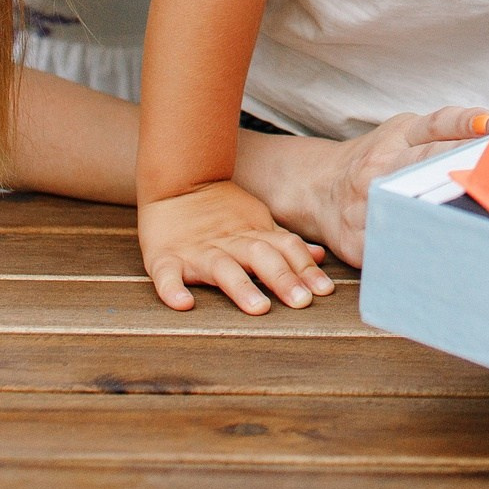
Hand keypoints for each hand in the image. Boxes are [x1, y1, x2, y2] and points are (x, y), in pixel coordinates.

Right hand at [138, 178, 332, 312]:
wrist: (176, 181)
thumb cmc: (221, 211)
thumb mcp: (257, 222)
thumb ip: (284, 242)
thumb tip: (318, 256)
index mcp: (252, 234)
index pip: (285, 248)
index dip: (305, 268)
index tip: (324, 291)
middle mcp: (229, 243)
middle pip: (260, 257)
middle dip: (282, 278)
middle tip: (302, 301)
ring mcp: (196, 251)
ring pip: (222, 268)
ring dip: (241, 288)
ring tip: (259, 308)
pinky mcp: (164, 258)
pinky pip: (167, 275)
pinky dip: (172, 289)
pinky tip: (183, 304)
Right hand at [242, 105, 488, 267]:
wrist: (319, 187)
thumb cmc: (377, 157)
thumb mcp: (405, 130)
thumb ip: (445, 128)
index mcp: (398, 137)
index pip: (435, 125)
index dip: (463, 123)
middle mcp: (380, 168)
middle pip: (426, 164)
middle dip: (463, 169)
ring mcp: (366, 205)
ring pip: (410, 208)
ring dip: (448, 212)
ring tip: (487, 217)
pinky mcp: (358, 242)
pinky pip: (393, 248)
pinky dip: (421, 251)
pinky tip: (453, 256)